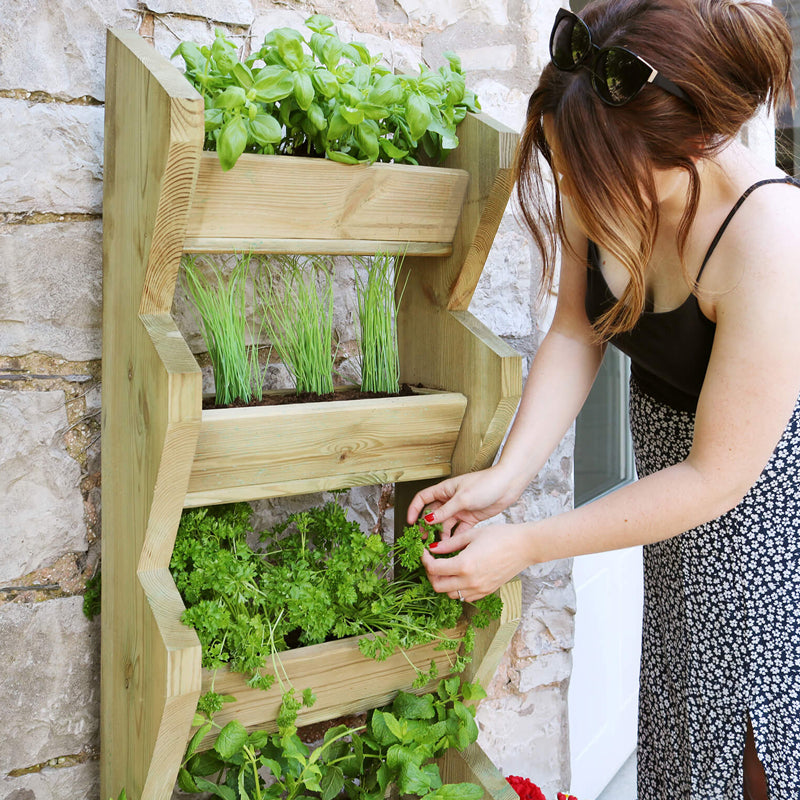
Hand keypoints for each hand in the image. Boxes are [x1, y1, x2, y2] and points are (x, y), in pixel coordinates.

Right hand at [406, 465, 522, 538]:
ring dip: (440, 534)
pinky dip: (454, 538)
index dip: (414, 509)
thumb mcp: (462, 498)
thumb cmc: (486, 484)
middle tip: (423, 540)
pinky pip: (458, 529)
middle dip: (426, 526)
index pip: (423, 498)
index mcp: (445, 490)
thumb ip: (445, 511)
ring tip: (438, 546)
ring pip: (445, 524)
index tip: (410, 523)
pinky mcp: (471, 518)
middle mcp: (450, 500)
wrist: (508, 485)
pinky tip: (452, 546)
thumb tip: (427, 520)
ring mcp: (460, 509)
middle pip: (432, 514)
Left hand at [421, 522, 531, 601]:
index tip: (424, 551)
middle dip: (431, 574)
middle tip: (432, 561)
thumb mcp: (472, 534)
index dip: (424, 559)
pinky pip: (464, 596)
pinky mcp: (487, 592)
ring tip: (446, 568)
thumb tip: (433, 548)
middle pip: (438, 586)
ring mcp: (479, 589)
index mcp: (464, 565)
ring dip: (443, 582)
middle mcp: (470, 581)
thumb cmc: (501, 536)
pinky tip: (460, 575)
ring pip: (450, 594)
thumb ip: (450, 543)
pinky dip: (457, 588)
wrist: (525, 546)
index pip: (433, 569)